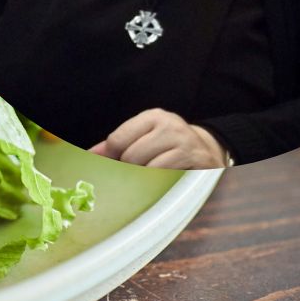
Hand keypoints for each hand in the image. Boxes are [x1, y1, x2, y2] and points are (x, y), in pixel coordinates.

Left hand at [88, 108, 229, 168]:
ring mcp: (186, 144)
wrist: (208, 149)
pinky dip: (161, 184)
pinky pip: (166, 179)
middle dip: (129, 169)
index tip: (111, 165)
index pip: (117, 140)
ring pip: (147, 170)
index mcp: (153, 117)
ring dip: (145, 178)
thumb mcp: (144, 135)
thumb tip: (91, 155)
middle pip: (130, 157)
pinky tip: (165, 180)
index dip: (110, 157)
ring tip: (152, 175)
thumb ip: (117, 143)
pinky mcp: (198, 162)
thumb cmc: (167, 144)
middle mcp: (171, 126)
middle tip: (137, 172)